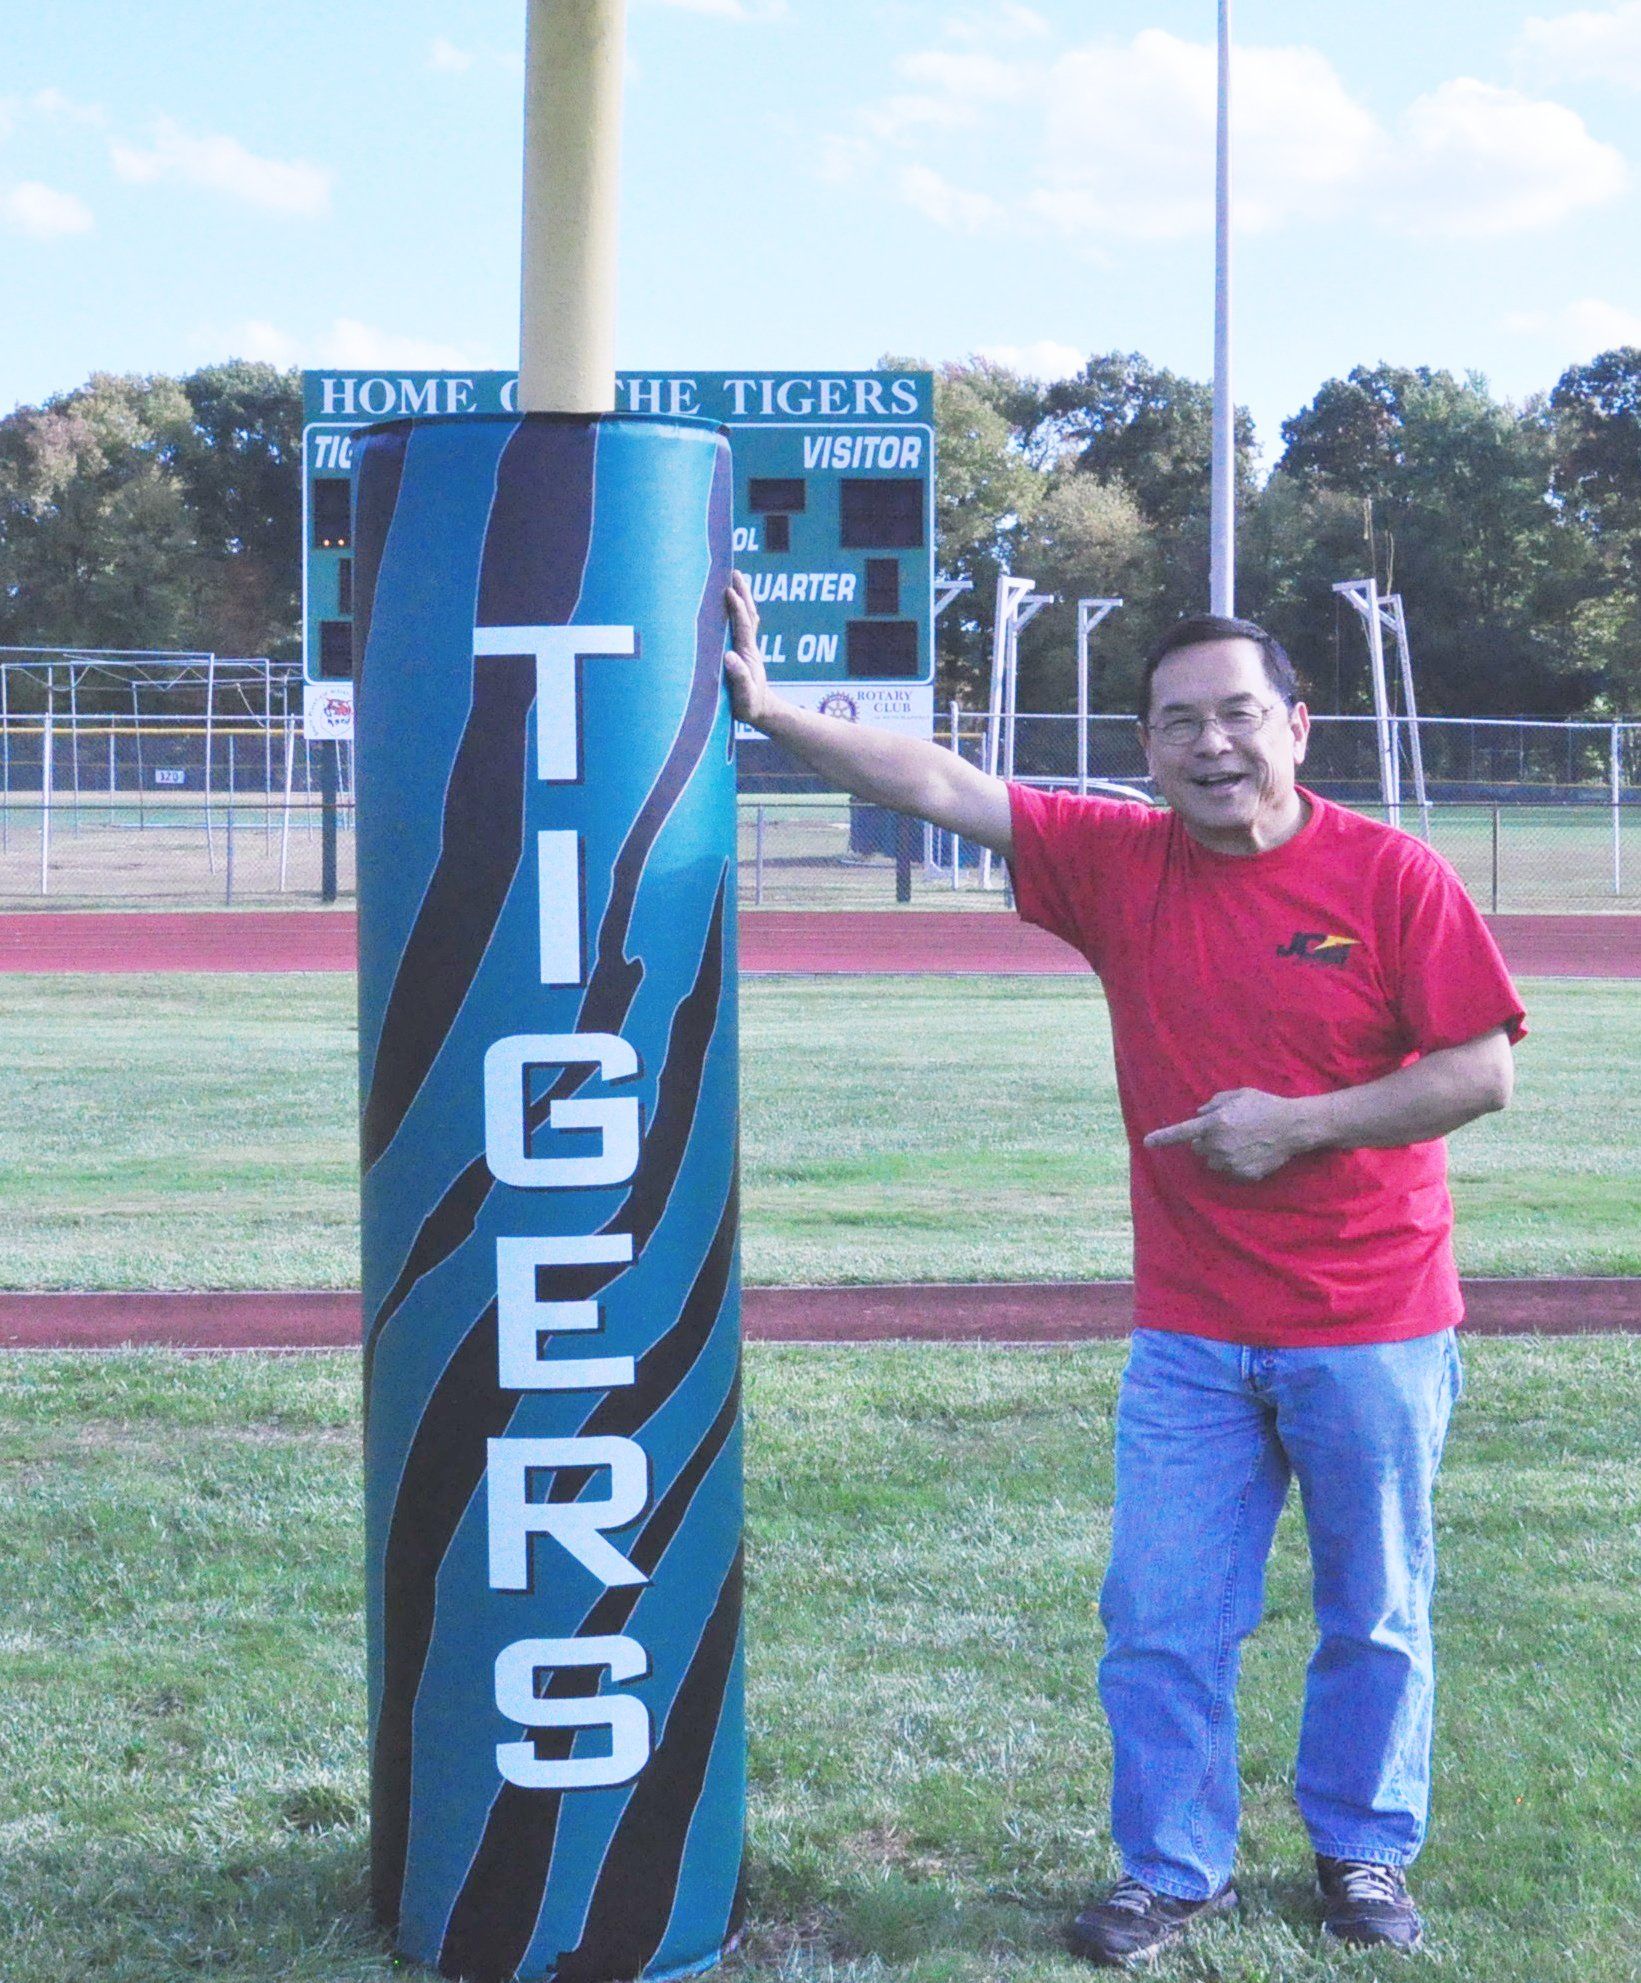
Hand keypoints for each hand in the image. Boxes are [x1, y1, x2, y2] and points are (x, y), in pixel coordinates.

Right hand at [724, 570, 772, 727]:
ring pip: (747, 617)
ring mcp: (747, 648)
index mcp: (747, 653)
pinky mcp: (744, 652)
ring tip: (734, 578)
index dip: (737, 608)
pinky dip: (740, 610)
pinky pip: (743, 626)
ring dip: (743, 597)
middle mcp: (749, 646)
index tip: (729, 591)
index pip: (743, 625)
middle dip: (743, 593)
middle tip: (734, 572)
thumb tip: (729, 657)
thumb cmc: (750, 707)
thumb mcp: (744, 697)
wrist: (762, 712)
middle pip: (749, 614)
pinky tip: (734, 603)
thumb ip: (739, 678)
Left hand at [1143, 1088, 1317, 1181]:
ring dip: (1219, 1154)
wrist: (1293, 1127)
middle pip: (1198, 1148)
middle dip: (1206, 1141)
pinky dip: (1235, 1164)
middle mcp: (1219, 1145)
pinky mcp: (1243, 1175)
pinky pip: (1229, 1171)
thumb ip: (1214, 1103)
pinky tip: (1251, 1152)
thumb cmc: (1265, 1106)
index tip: (1147, 1143)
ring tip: (1241, 1142)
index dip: (1163, 1138)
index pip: (1182, 1133)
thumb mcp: (1238, 1095)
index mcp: (1215, 1123)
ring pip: (1212, 1162)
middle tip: (1227, 1131)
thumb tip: (1198, 1114)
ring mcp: (1230, 1162)